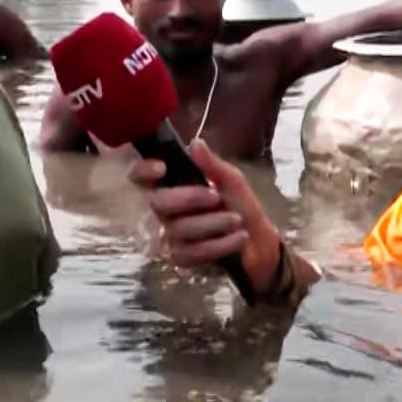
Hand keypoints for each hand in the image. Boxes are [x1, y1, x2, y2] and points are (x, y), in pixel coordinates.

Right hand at [128, 139, 284, 291]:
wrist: (259, 241)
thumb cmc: (241, 206)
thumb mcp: (232, 181)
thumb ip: (213, 165)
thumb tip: (195, 143)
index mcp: (173, 186)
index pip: (141, 177)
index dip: (143, 171)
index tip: (163, 168)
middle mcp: (166, 211)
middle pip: (158, 203)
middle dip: (189, 198)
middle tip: (217, 197)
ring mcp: (171, 236)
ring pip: (179, 228)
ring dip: (214, 223)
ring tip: (237, 220)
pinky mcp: (182, 258)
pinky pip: (192, 251)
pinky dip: (220, 244)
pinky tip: (238, 238)